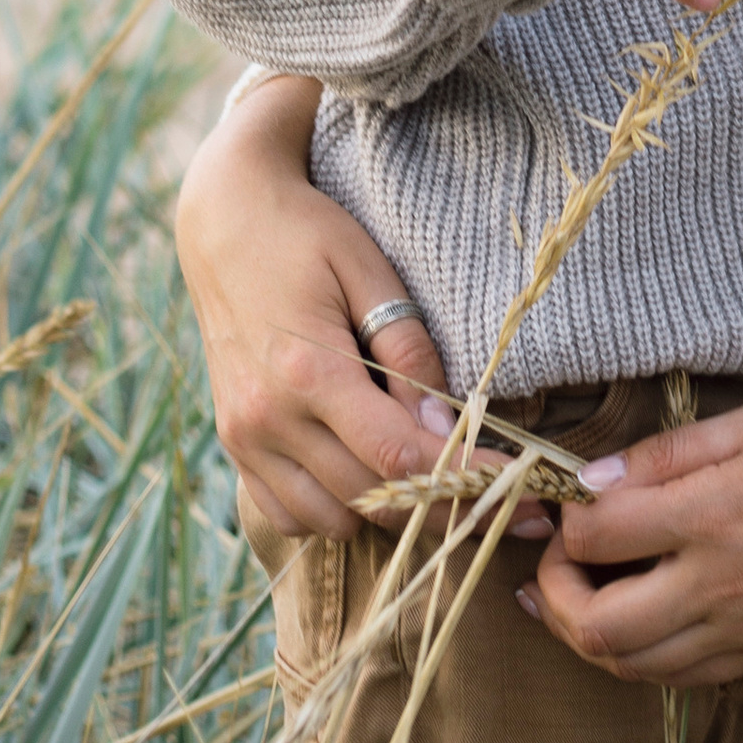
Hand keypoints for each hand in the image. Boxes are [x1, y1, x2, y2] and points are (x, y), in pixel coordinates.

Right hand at [174, 75, 549, 546]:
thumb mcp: (370, 272)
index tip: (519, 487)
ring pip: (330, 519)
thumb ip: (409, 351)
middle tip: (492, 498)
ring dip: (382, 510)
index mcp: (308, 372)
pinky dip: (332, 509)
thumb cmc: (306, 235)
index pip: (398, 456)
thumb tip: (448, 427)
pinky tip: (360, 470)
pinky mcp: (232, 445)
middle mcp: (268, 419)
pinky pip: (289, 514)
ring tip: (424, 472)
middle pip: (369, 498)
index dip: (464, 479)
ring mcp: (243, 438)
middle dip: (439, 505)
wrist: (223, 222)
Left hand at [524, 401, 742, 686]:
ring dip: (588, 636)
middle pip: (598, 629)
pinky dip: (639, 658)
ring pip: (631, 667)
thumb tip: (594, 480)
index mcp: (716, 515)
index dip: (562, 519)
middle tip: (556, 560)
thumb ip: (669, 454)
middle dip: (554, 598)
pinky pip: (678, 678)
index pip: (599, 535)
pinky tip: (635, 621)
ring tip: (578, 595)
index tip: (559, 500)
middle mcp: (721, 585)